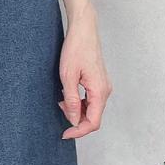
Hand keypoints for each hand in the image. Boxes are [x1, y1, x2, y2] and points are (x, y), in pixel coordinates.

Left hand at [57, 8, 111, 138]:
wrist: (83, 29)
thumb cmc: (75, 49)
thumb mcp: (68, 77)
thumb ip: (71, 100)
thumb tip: (74, 120)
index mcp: (100, 91)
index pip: (93, 122)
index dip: (79, 131)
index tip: (64, 134)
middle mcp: (105, 90)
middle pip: (93, 117)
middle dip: (76, 120)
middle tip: (59, 110)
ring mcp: (103, 86)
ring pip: (92, 109)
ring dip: (77, 111)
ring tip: (61, 100)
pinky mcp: (99, 82)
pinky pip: (91, 100)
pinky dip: (79, 103)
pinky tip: (67, 95)